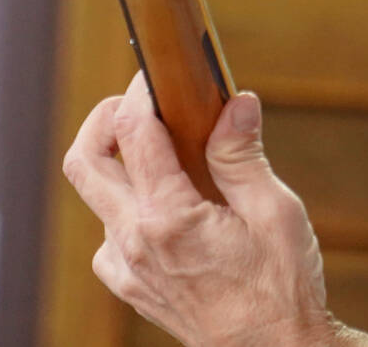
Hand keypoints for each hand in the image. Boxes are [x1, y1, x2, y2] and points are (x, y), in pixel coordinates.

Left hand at [63, 74, 338, 346]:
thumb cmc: (282, 291)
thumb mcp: (275, 212)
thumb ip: (243, 155)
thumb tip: (234, 102)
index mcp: (169, 219)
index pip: (133, 132)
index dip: (142, 92)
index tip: (159, 76)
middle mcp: (135, 243)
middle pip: (85, 161)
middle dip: (103, 119)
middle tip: (135, 104)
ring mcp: (128, 269)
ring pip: (96, 200)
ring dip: (119, 167)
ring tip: (163, 155)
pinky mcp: (131, 288)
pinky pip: (109, 238)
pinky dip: (127, 211)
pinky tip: (166, 209)